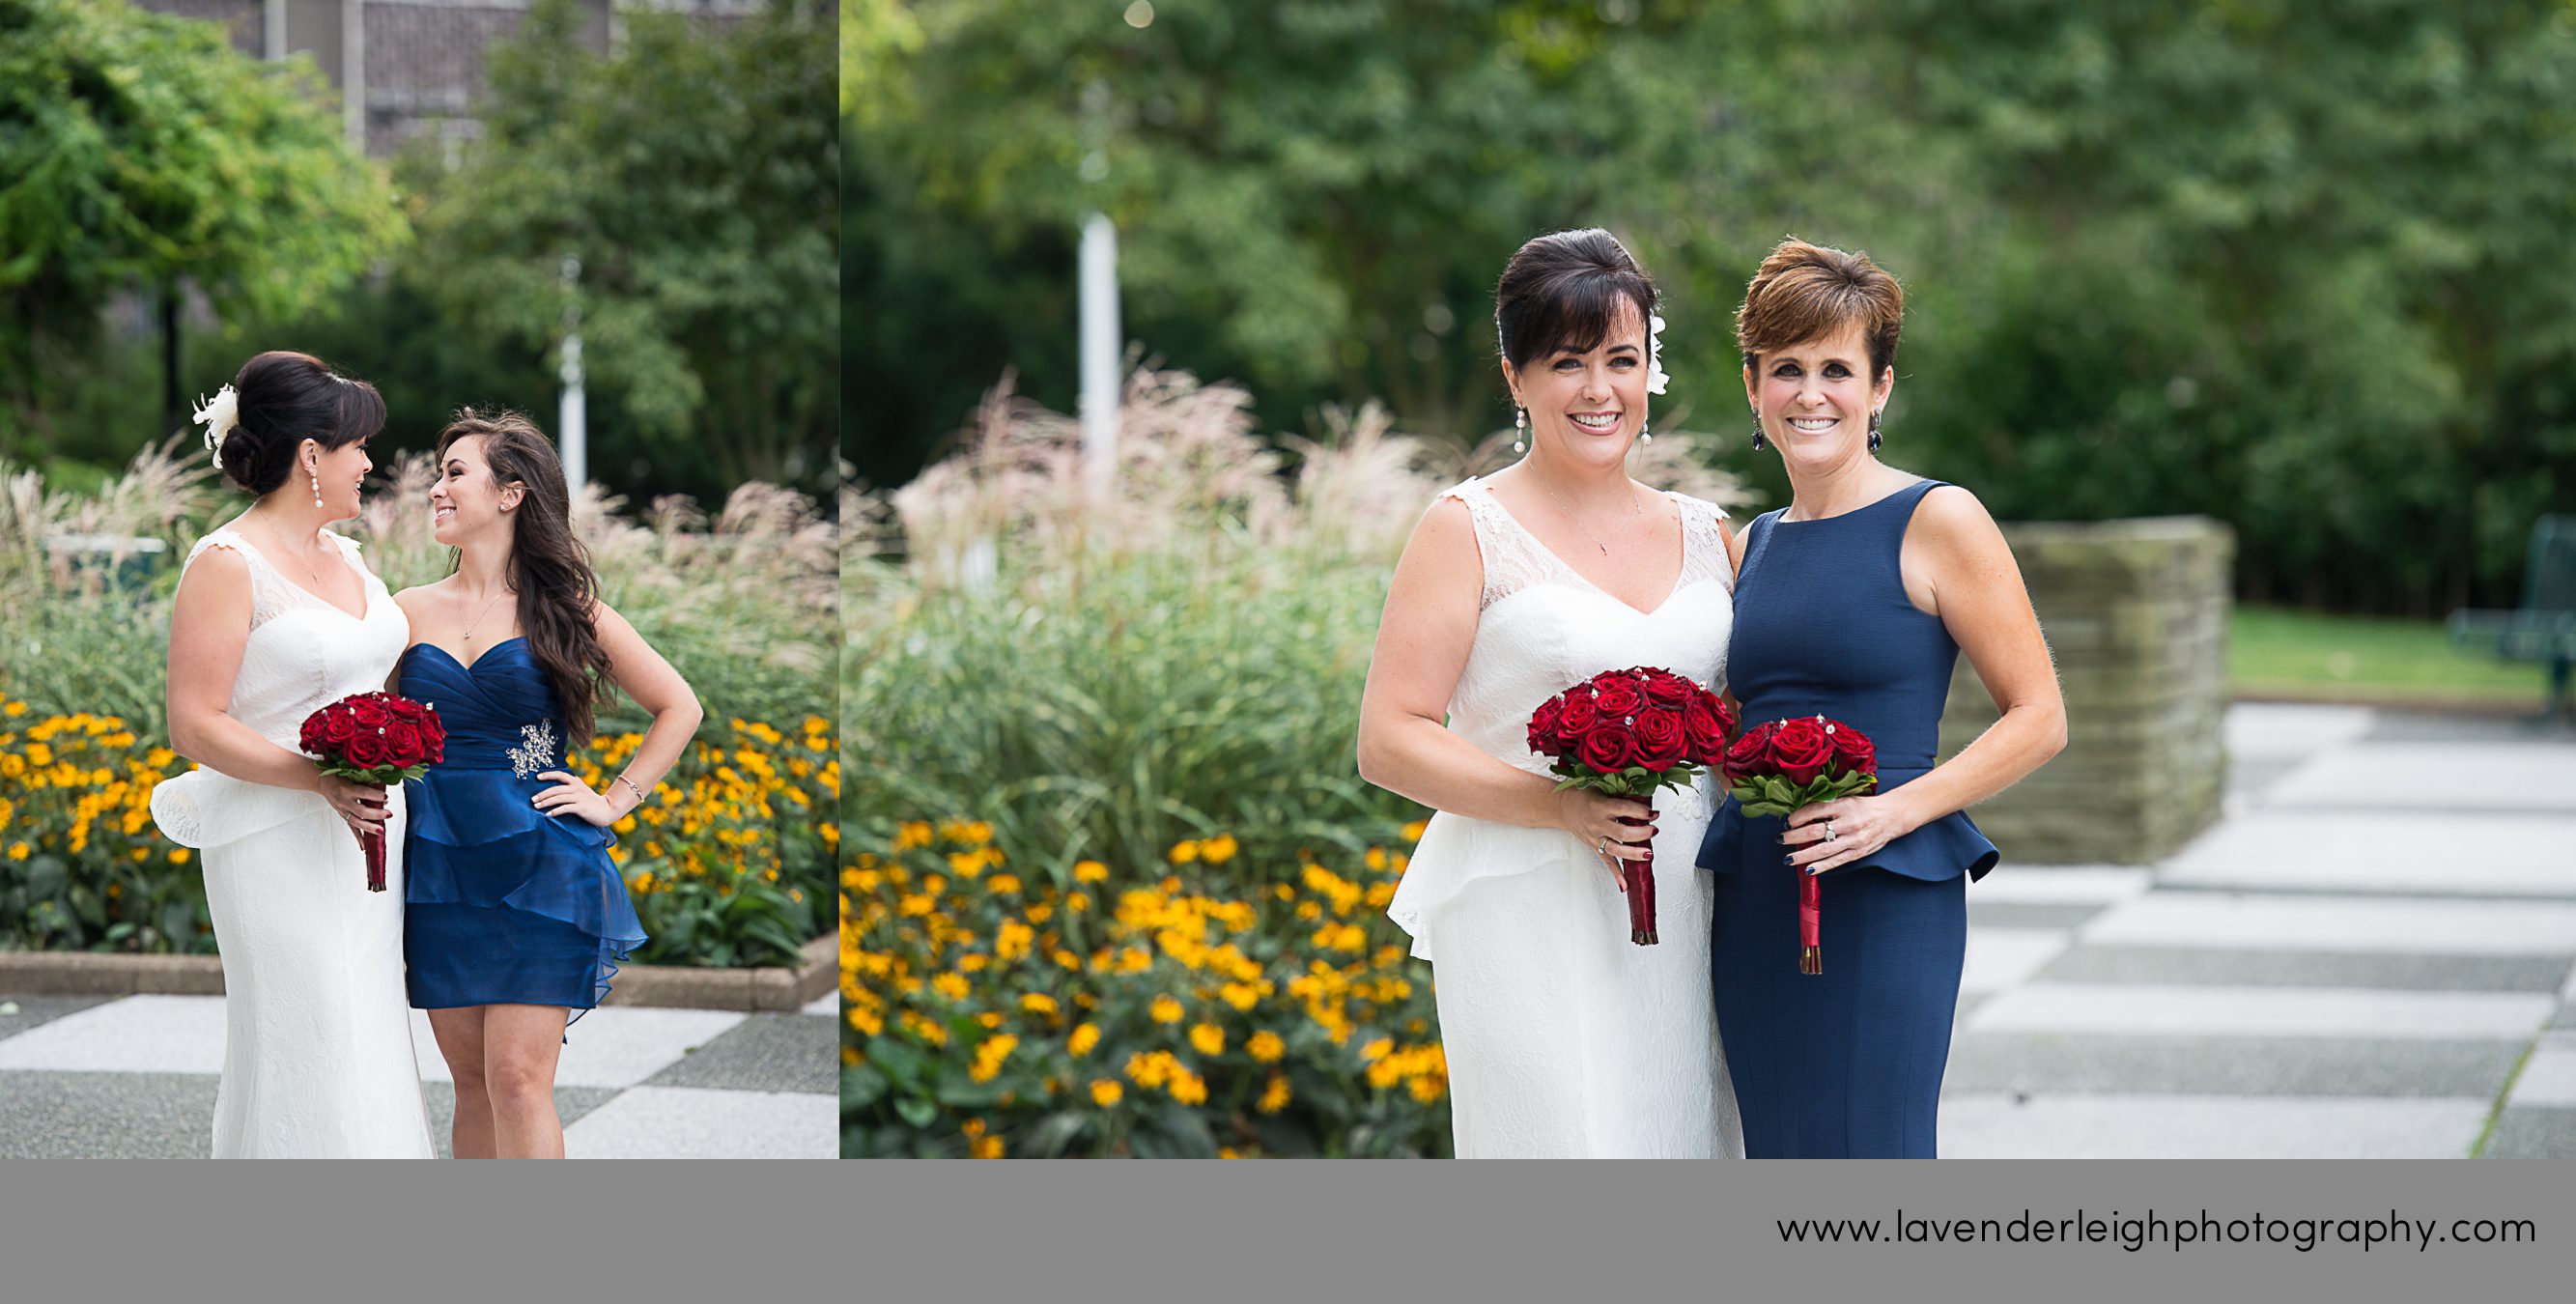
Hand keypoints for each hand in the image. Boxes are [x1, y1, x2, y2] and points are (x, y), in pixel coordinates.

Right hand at [317, 774, 388, 835]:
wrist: (323, 782)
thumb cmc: (340, 777)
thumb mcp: (353, 776)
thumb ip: (367, 783)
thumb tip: (384, 789)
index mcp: (348, 789)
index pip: (364, 793)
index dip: (376, 796)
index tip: (386, 797)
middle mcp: (344, 801)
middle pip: (361, 811)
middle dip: (376, 814)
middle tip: (388, 814)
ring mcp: (343, 810)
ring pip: (356, 822)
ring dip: (369, 827)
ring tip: (381, 831)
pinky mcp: (343, 816)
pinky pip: (351, 828)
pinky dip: (358, 838)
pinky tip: (363, 846)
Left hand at [532, 771, 616, 826]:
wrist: (607, 810)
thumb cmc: (591, 802)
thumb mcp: (581, 791)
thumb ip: (570, 788)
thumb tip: (554, 790)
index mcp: (576, 782)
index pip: (560, 775)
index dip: (548, 775)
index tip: (537, 777)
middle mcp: (577, 788)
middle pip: (556, 789)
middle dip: (542, 794)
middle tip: (532, 799)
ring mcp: (579, 798)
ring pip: (558, 798)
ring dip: (546, 802)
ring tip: (536, 806)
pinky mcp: (581, 807)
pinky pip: (565, 808)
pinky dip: (555, 811)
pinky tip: (548, 815)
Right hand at [1554, 789, 1656, 890]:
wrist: (1563, 807)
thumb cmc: (1584, 796)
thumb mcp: (1602, 788)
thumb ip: (1623, 794)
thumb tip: (1646, 797)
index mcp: (1600, 806)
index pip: (1624, 809)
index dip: (1640, 811)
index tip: (1652, 812)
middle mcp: (1598, 824)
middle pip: (1622, 833)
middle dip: (1641, 833)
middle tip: (1654, 830)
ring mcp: (1596, 838)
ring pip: (1616, 850)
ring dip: (1634, 853)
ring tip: (1649, 854)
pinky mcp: (1595, 848)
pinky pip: (1607, 863)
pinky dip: (1616, 875)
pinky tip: (1625, 885)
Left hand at [1783, 794, 1916, 875]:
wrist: (1893, 815)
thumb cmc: (1866, 806)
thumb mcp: (1847, 798)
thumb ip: (1827, 805)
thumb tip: (1801, 813)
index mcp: (1844, 805)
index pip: (1814, 810)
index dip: (1797, 817)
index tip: (1787, 821)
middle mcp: (1848, 822)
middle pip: (1815, 831)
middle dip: (1794, 836)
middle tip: (1781, 839)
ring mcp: (1853, 839)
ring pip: (1823, 849)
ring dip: (1802, 855)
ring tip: (1788, 858)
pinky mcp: (1858, 852)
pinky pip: (1836, 861)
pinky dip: (1821, 867)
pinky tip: (1808, 869)